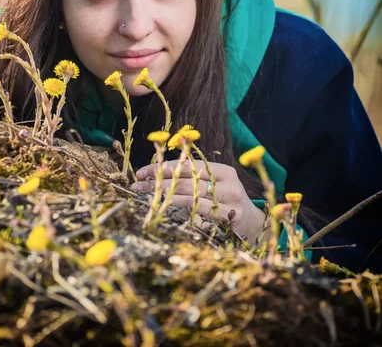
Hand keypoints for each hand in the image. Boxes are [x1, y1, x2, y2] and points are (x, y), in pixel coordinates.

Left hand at [132, 160, 266, 245]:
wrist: (253, 225)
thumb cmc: (227, 201)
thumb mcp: (217, 184)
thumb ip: (196, 177)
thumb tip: (158, 172)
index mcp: (223, 170)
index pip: (187, 165)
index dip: (163, 167)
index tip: (142, 171)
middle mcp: (228, 183)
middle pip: (186, 180)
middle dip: (158, 182)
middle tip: (137, 185)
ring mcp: (230, 202)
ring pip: (190, 196)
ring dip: (164, 197)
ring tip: (145, 196)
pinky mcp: (229, 219)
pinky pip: (198, 213)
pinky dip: (178, 210)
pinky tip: (163, 209)